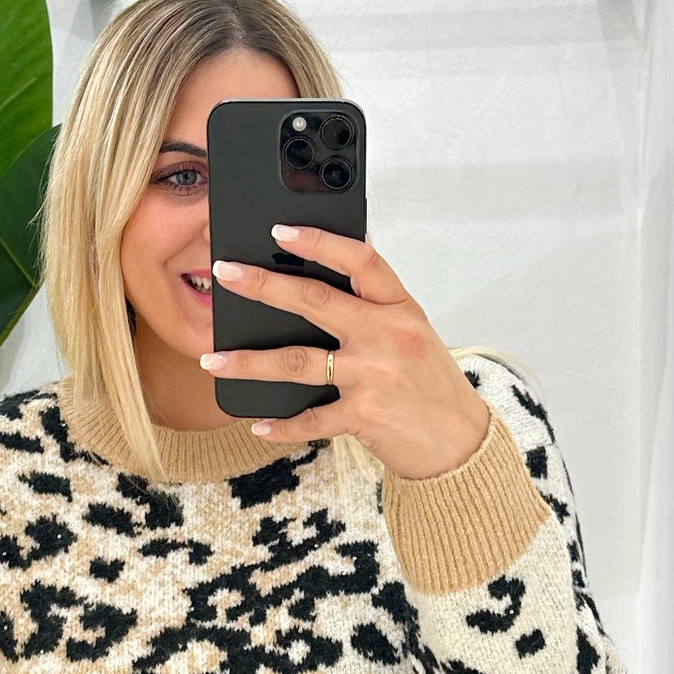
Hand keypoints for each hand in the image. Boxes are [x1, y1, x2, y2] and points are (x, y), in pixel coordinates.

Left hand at [205, 226, 490, 478]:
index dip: (320, 241)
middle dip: (263, 285)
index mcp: (400, 307)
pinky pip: (311, 418)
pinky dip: (281, 425)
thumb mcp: (412, 334)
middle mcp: (387, 335)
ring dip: (249, 361)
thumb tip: (310, 290)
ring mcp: (374, 375)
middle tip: (225, 273)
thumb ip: (372, 311)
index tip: (281, 230)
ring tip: (213, 358)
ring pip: (298, 361)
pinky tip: (258, 424)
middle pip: (315, 301)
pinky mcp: (364, 415)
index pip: (360, 260)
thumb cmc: (431, 385)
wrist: (460, 442)